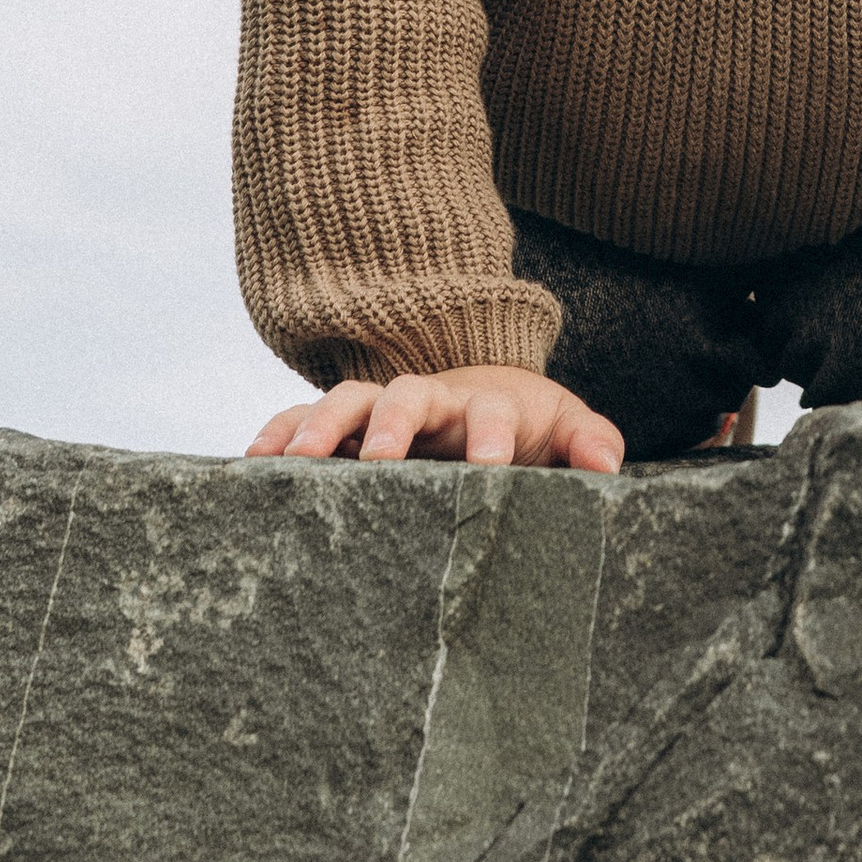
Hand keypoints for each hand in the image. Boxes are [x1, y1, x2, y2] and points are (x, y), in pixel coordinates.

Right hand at [245, 364, 625, 470]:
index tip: (490, 466)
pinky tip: (254, 464)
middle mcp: (431, 401)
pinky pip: (303, 419)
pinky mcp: (346, 427)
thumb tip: (608, 466)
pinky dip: (280, 433)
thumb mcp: (565, 429)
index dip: (491, 435)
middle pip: (408, 395)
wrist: (486, 397)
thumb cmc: (528, 426)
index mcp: (488, 405)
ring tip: (295, 463)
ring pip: (348, 401)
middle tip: (383, 458)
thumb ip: (591, 442)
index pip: (491, 412)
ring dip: (322, 426)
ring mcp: (382, 410)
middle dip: (394, 423)